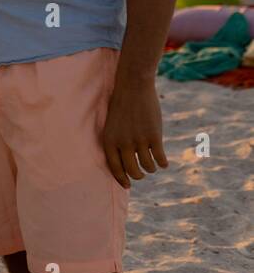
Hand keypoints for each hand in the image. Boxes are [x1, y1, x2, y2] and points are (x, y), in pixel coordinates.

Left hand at [101, 72, 167, 188]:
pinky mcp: (154, 136)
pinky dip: (162, 163)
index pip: (114, 167)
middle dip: (138, 175)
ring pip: (148, 166)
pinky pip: (160, 158)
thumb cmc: (121, 105)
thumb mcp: (113, 125)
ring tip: (152, 165)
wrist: (133, 87)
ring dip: (151, 168)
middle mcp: (123, 143)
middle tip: (142, 174)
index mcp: (109, 140)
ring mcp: (139, 140)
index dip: (121, 179)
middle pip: (132, 171)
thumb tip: (126, 163)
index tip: (127, 185)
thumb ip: (117, 143)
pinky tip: (163, 162)